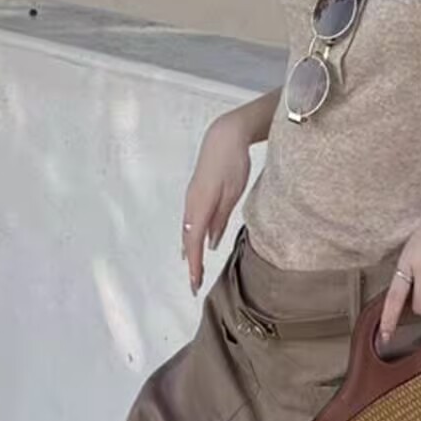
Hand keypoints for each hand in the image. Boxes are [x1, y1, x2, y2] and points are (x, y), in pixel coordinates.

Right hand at [181, 114, 251, 295]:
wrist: (223, 136)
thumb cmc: (233, 163)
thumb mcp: (233, 193)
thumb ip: (221, 218)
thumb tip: (212, 243)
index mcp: (200, 205)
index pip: (194, 243)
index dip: (194, 265)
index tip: (195, 284)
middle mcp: (191, 204)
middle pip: (187, 240)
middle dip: (191, 263)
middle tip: (194, 284)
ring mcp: (191, 197)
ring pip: (187, 230)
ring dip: (190, 251)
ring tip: (193, 270)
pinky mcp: (195, 192)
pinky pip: (190, 220)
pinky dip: (191, 236)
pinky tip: (194, 243)